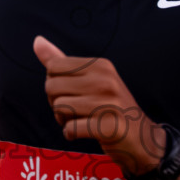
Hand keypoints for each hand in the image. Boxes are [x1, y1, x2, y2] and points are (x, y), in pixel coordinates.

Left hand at [33, 35, 166, 173]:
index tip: (71, 93)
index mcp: (101, 65)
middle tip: (75, 110)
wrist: (142, 138)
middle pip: (52, 87)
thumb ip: (62, 62)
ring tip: (81, 121)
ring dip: (63, 120)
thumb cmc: (109, 107)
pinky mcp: (108, 127)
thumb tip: (37, 41)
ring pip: (58, 107)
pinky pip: (70, 128)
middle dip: (55, 102)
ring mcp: (109, 104)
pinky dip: (70, 134)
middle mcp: (106, 80)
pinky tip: (84, 133)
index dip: (54, 84)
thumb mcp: (90, 80)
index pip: (53, 66)